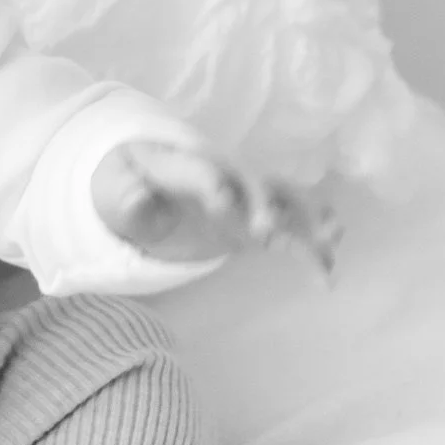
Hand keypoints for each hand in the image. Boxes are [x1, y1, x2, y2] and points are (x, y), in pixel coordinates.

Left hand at [92, 140, 340, 272]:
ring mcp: (248, 198)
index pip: (200, 170)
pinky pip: (292, 233)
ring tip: (329, 238)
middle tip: (266, 228)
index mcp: (187, 165)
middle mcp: (227, 176)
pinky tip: (327, 279)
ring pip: (286, 201)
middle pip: (253, 181)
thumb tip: (136, 200)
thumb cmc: (128, 182)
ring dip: (307, 217)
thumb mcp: (115, 188)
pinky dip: (311, 251)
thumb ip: (126, 195)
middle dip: (263, 201)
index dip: (212, 182)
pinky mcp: (260, 224)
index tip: (220, 201)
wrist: (146, 178)